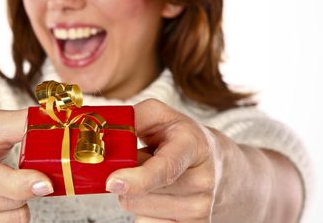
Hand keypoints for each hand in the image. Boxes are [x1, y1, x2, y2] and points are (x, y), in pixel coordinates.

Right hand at [0, 109, 52, 221]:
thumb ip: (21, 123)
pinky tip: (1, 203)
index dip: (18, 183)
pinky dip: (12, 216)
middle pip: (5, 203)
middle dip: (24, 187)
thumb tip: (56, 122)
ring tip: (7, 188)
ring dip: (20, 203)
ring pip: (10, 220)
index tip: (46, 183)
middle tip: (23, 173)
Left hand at [106, 99, 222, 221]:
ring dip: (135, 194)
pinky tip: (159, 196)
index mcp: (193, 146)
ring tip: (153, 178)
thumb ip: (132, 119)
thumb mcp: (162, 116)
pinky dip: (145, 211)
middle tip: (142, 162)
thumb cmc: (183, 138)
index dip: (137, 178)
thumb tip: (104, 134)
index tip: (112, 182)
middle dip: (128, 177)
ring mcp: (200, 210)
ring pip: (139, 210)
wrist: (223, 167)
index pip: (165, 168)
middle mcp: (202, 181)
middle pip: (140, 194)